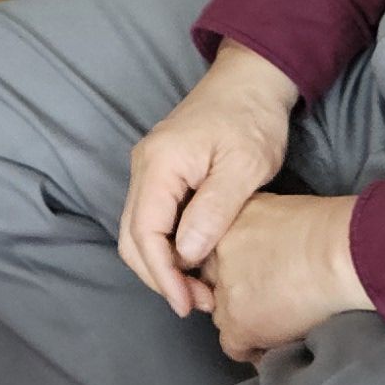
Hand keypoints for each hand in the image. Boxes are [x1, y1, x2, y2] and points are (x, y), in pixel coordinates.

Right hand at [119, 42, 298, 317]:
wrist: (251, 80)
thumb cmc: (252, 118)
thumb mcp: (244, 165)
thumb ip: (213, 209)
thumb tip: (185, 254)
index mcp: (160, 164)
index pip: (145, 233)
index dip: (163, 275)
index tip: (188, 304)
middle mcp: (144, 167)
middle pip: (132, 237)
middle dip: (160, 277)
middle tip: (198, 303)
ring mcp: (149, 170)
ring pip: (139, 232)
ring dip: (163, 266)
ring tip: (200, 290)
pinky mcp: (162, 174)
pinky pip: (153, 220)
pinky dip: (168, 248)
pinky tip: (196, 263)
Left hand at [199, 191, 367, 362]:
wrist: (340, 253)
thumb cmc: (331, 228)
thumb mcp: (280, 209)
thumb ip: (260, 225)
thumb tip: (269, 242)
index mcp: (226, 221)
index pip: (216, 252)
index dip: (237, 267)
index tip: (255, 275)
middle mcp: (217, 254)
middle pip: (217, 282)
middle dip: (238, 292)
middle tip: (267, 298)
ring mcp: (226, 291)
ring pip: (224, 314)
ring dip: (247, 319)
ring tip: (277, 322)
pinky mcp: (239, 323)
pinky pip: (236, 347)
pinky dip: (254, 350)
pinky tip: (275, 346)